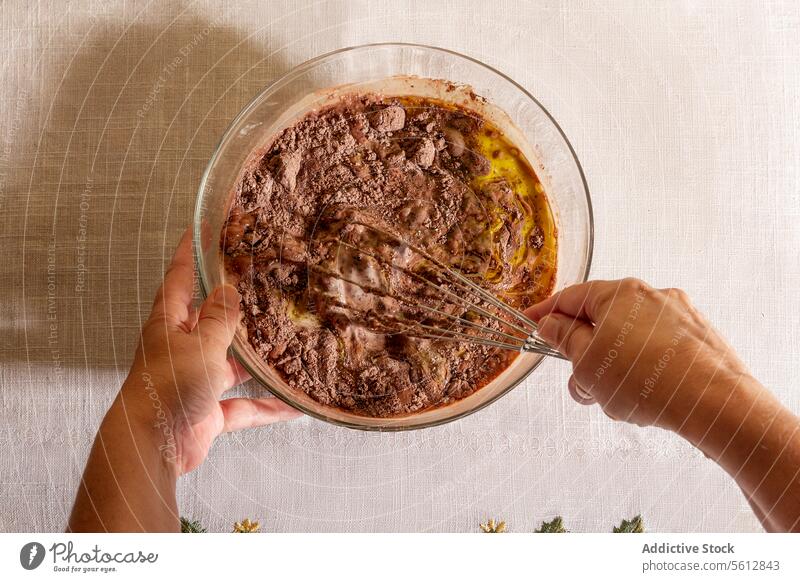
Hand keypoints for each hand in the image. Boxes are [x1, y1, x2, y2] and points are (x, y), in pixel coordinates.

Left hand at [119, 228, 300, 474]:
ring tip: (291, 345)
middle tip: (265, 284)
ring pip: (233, 363)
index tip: (204, 227)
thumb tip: (230, 290)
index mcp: (170, 323)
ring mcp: (196, 379)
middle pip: (213, 319)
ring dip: (258, 360)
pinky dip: (266, 407)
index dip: (193, 253)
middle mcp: (182, 348)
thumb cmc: (168, 387)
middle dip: (237, 305)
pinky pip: (243, 405)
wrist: (152, 445)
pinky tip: (293, 406)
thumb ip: (219, 319)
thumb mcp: (200, 345)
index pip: (182, 278)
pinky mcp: (208, 410)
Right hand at [526, 278, 752, 433]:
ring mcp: (678, 315)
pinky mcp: (698, 338)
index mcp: (618, 293)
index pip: (570, 297)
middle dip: (585, 353)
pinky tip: (644, 397)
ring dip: (614, 366)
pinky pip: (656, 350)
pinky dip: (642, 369)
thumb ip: (565, 339)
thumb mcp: (587, 363)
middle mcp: (650, 295)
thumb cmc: (645, 380)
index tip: (531, 324)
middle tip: (580, 383)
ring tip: (616, 400)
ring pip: (629, 339)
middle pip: (601, 319)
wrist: (714, 402)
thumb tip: (552, 324)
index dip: (546, 313)